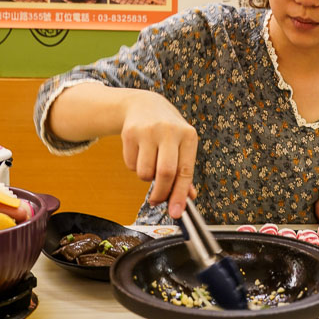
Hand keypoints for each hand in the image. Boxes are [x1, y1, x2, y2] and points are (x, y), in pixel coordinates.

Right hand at [120, 91, 197, 218]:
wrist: (144, 105)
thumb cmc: (168, 131)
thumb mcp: (182, 145)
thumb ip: (185, 172)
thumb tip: (188, 198)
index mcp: (188, 135)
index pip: (185, 171)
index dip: (180, 195)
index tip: (176, 213)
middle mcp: (169, 131)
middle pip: (165, 173)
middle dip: (160, 193)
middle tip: (157, 201)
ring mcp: (148, 131)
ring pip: (145, 172)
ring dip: (147, 178)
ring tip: (150, 165)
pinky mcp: (129, 133)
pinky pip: (131, 165)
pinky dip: (135, 167)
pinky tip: (140, 153)